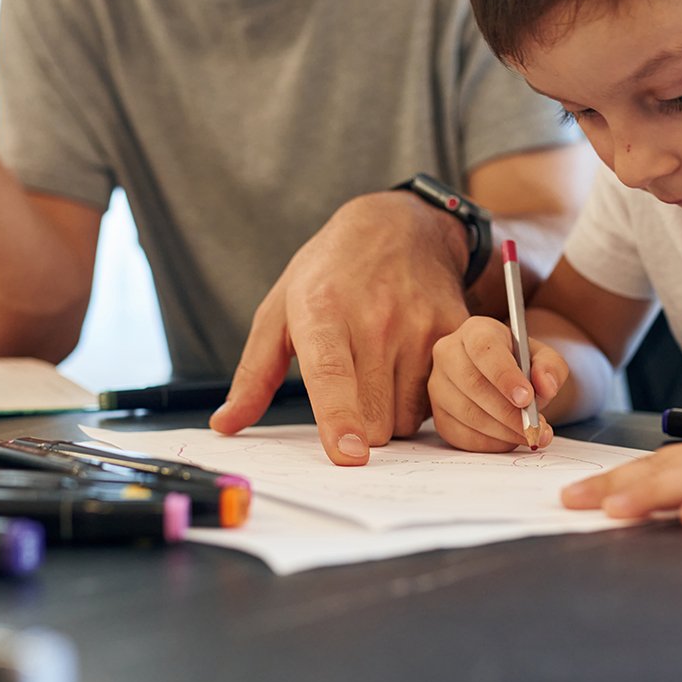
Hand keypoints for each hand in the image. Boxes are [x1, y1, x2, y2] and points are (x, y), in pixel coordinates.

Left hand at [210, 192, 472, 464]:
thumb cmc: (329, 273)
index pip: (332, 374)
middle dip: (362, 426)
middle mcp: (376, 319)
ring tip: (381, 372)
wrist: (398, 227)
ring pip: (408, 417)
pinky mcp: (456, 331)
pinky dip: (424, 399)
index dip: (340, 418)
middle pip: (375, 419)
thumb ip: (253, 373)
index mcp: (322, 312)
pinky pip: (441, 398)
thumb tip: (225, 425)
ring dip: (393, 412)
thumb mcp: (279, 310)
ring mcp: (421, 325)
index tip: (348, 454)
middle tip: (352, 392)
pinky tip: (411, 369)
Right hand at [428, 316, 560, 451]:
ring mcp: (437, 386)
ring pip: (467, 413)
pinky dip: (490, 443)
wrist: (501, 379)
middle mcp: (448, 354)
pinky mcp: (438, 415)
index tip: (527, 399)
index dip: (504, 376)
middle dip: (507, 411)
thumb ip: (550, 367)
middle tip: (533, 427)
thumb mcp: (543, 358)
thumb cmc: (520, 364)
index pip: (484, 349)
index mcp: (475, 331)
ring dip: (502, 431)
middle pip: (472, 384)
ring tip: (529, 435)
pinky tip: (510, 439)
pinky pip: (461, 435)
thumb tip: (546, 387)